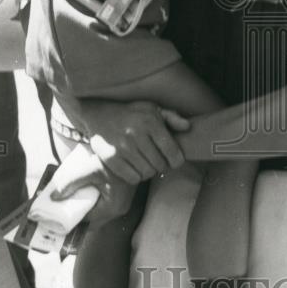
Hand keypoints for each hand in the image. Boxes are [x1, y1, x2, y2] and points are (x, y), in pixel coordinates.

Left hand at [47, 147, 132, 221]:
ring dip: (84, 205)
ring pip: (97, 211)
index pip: (87, 221)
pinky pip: (102, 203)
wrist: (132, 149)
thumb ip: (72, 182)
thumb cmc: (114, 161)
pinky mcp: (120, 196)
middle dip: (76, 213)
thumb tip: (54, 197)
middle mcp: (118, 209)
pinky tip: (82, 191)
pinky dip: (91, 199)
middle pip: (92, 218)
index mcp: (112, 208)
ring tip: (70, 197)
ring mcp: (120, 203)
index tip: (58, 212)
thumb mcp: (91, 170)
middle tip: (61, 204)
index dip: (71, 218)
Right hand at [74, 98, 188, 184]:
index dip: (177, 161)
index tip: (173, 161)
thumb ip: (172, 118)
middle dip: (162, 166)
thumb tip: (188, 127)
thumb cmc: (131, 113)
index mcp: (150, 122)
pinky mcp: (110, 158)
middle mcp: (137, 134)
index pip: (173, 152)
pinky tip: (134, 167)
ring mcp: (122, 147)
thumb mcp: (152, 109)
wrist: (99, 113)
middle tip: (157, 161)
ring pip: (147, 173)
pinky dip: (135, 176)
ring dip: (148, 171)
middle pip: (160, 165)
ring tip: (145, 163)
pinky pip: (132, 178)